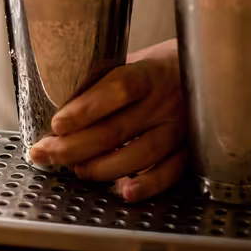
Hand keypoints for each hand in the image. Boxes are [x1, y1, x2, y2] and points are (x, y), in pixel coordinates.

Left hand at [29, 39, 188, 202]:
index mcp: (150, 71)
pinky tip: (124, 191)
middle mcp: (167, 100)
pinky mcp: (190, 149)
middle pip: (119, 128)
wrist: (204, 70)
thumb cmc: (157, 68)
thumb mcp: (131, 60)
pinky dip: (148, 185)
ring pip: (142, 153)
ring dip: (104, 167)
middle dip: (75, 146)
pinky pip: (171, 172)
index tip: (57, 124)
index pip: (118, 88)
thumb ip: (102, 80)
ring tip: (77, 170)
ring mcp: (181, 127)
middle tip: (47, 153)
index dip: (86, 109)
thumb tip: (56, 102)